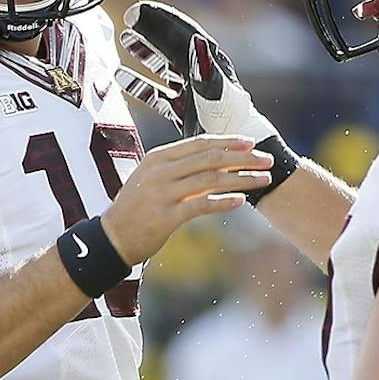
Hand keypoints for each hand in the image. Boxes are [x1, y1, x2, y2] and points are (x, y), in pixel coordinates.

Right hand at [97, 135, 267, 264]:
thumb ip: (178, 169)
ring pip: (211, 179)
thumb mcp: (152, 180)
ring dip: (241, 179)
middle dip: (243, 158)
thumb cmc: (135, 209)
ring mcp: (162, 193)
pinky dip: (224, 202)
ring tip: (263, 180)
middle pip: (210, 158)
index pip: (199, 143)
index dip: (228, 142)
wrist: (112, 238)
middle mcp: (160, 171)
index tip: (251, 143)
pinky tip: (241, 201)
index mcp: (158, 158)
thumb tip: (214, 161)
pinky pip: (201, 205)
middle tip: (266, 160)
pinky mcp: (166, 216)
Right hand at [117, 0, 277, 140]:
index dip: (159, 21)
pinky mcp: (183, 110)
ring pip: (164, 65)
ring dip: (146, 52)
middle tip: (130, 18)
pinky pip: (157, 92)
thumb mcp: (215, 91)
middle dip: (151, 30)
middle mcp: (198, 73)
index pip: (180, 34)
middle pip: (171, 45)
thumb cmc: (227, 119)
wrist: (230, 147)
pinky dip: (140, 84)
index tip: (138, 11)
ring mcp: (190, 91)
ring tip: (126, 39)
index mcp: (205, 64)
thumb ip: (204, 68)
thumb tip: (197, 40)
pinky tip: (124, 78)